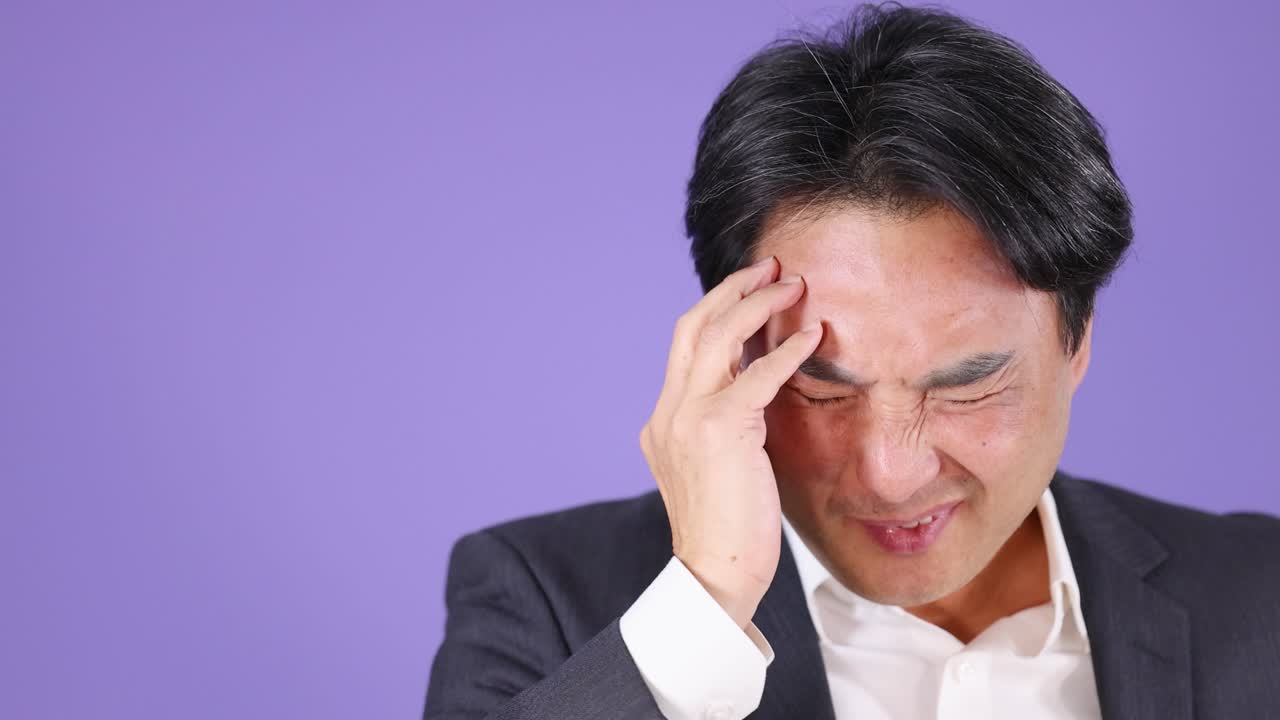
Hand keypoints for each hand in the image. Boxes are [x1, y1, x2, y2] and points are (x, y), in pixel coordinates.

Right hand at [638, 255, 821, 627]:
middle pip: (693, 325)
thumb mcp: (715, 469)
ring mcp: (687, 417)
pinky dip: (787, 349)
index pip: (687, 348)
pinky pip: (757, 373)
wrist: (714, 574)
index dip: (719, 312)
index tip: (752, 293)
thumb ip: (724, 430)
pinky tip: (813, 335)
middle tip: (771, 267)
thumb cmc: (728, 532)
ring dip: (758, 303)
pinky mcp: (719, 429)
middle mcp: (667, 411)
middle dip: (732, 289)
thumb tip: (759, 399)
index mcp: (663, 420)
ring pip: (717, 334)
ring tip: (795, 285)